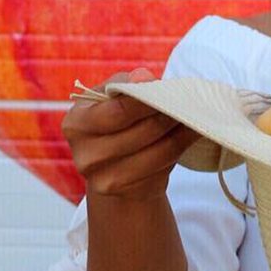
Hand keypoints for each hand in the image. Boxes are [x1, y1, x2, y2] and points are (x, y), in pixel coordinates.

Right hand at [62, 67, 199, 203]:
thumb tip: (143, 77)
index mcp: (76, 125)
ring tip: (194, 113)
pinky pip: (166, 165)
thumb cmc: (114, 122)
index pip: (117, 111)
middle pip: (142, 132)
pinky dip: (182, 145)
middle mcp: (86, 157)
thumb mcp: (111, 98)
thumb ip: (125, 84)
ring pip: (160, 150)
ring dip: (182, 129)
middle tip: (188, 99)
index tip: (166, 88)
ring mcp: (105, 180)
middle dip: (169, 113)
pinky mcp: (129, 193)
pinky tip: (192, 131)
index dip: (146, 99)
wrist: (112, 168)